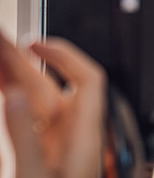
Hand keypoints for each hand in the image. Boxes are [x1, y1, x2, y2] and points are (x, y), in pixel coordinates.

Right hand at [0, 33, 105, 177]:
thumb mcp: (36, 177)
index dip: (66, 56)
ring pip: (34, 98)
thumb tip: (13, 95)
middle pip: (51, 84)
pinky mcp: (42, 151)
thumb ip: (23, 137)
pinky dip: (9, 100)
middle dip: (23, 60)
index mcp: (84, 134)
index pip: (88, 80)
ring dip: (12, 77)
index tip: (36, 44)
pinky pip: (26, 116)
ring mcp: (56, 141)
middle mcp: (73, 132)